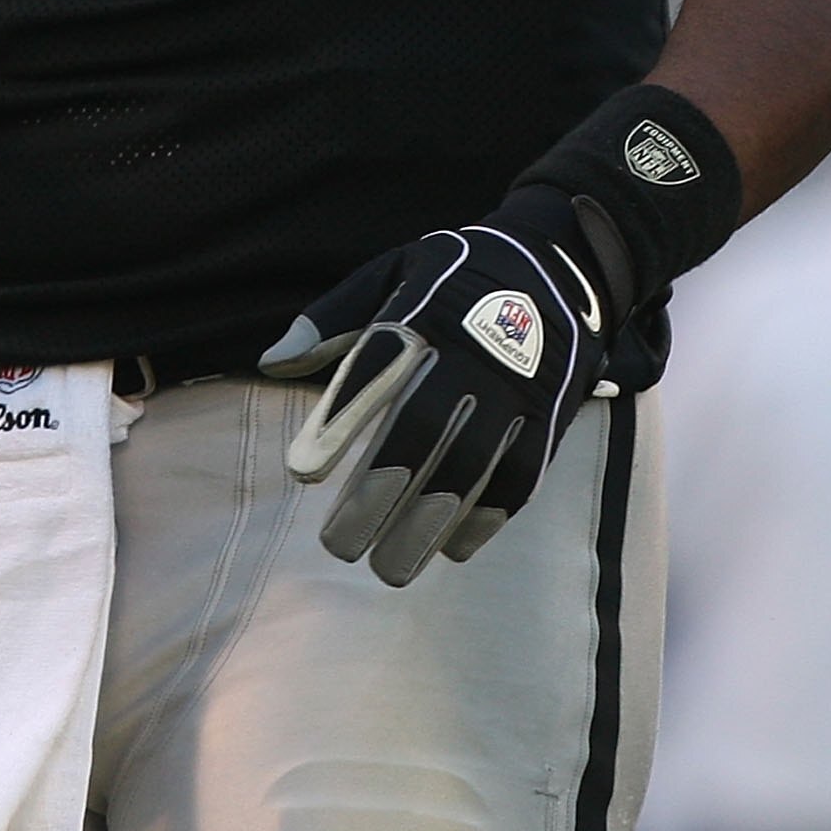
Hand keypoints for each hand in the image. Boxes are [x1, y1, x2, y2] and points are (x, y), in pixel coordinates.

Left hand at [258, 184, 626, 585]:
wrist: (559, 262)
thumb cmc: (454, 276)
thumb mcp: (393, 272)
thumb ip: (332, 319)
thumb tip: (271, 362)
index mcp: (422, 313)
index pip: (373, 373)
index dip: (338, 423)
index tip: (302, 472)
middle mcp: (469, 352)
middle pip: (420, 430)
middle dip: (378, 493)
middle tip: (338, 546)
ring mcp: (514, 387)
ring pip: (469, 465)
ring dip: (427, 523)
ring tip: (388, 568)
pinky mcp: (548, 415)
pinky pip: (519, 476)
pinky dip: (486, 517)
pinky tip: (451, 548)